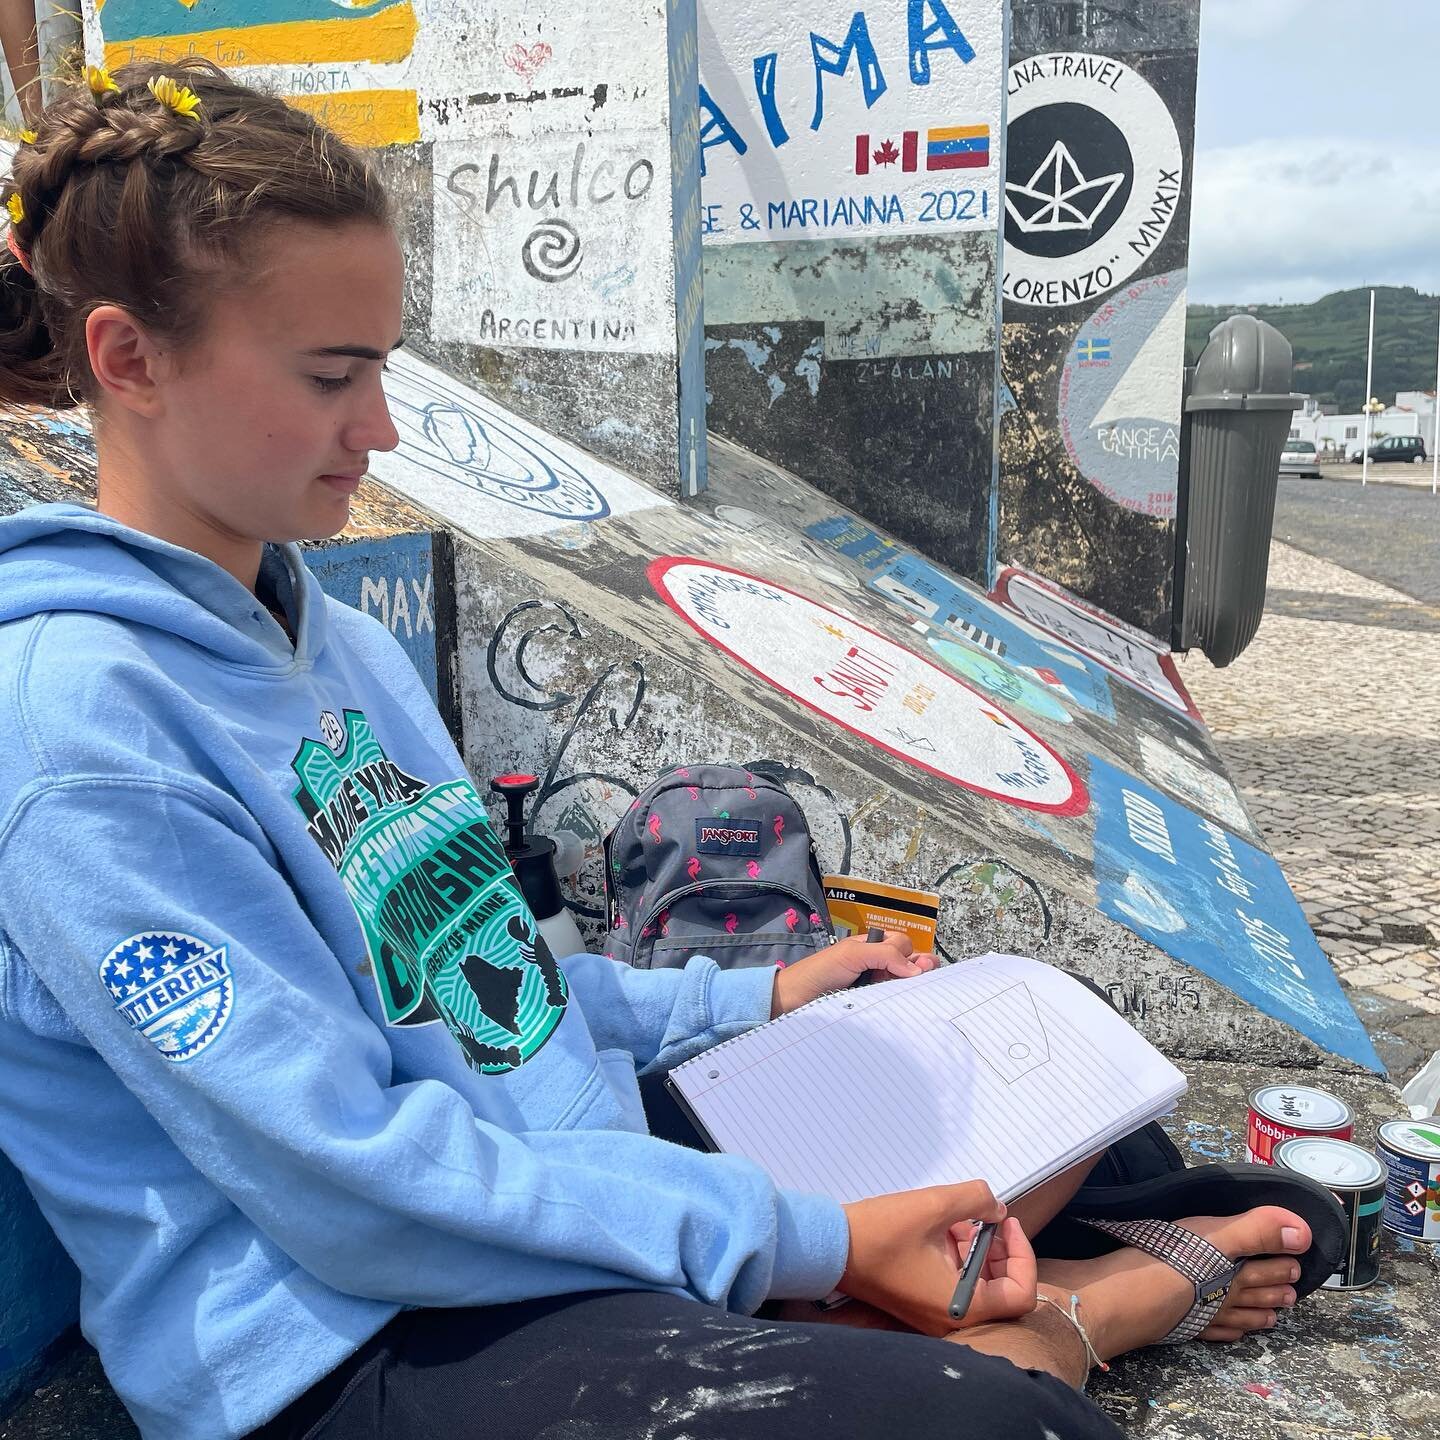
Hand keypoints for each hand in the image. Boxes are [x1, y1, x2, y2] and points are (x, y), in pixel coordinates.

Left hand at [771, 930, 937, 1016]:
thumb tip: (918, 970)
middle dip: (920, 967)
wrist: (796, 999)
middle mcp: (875, 964)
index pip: (902, 945)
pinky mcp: (870, 1003)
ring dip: (913, 984)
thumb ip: (885, 955)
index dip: (911, 954)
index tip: (919, 968)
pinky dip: (901, 1000)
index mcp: (871, 947)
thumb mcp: (853, 954)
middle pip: (908, 962)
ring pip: (902, 982)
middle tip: (926, 976)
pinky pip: (891, 1000)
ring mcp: (874, 984)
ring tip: (919, 989)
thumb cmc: (821, 971)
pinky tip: (906, 1003)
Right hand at [838, 1183, 1035, 1335]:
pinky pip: (955, 1281)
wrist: (830, 1248)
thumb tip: (997, 1209)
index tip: (1007, 1223)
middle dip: (999, 1248)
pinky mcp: (921, 1301)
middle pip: (1001, 1288)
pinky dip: (957, 1254)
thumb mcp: (934, 1205)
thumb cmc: (880, 1232)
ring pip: (978, 1282)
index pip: (1020, 1294)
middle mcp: (952, 1319)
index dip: (1023, 1255)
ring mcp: (936, 1312)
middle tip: (988, 1216)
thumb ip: (977, 1200)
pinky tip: (942, 1226)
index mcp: (961, 1306)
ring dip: (976, 1247)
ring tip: (958, 1216)